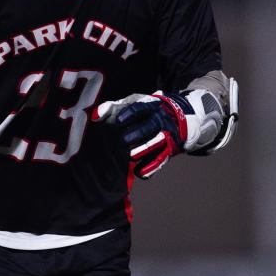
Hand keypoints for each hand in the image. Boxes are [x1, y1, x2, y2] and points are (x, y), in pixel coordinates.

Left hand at [94, 88, 226, 177]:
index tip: (118, 121)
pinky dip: (150, 168)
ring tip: (131, 155)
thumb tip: (96, 115)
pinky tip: (139, 172)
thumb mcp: (135, 103)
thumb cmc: (147, 111)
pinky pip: (160, 160)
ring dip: (144, 150)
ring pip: (157, 144)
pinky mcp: (168, 150)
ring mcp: (166, 136)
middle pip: (150, 127)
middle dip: (137, 134)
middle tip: (123, 140)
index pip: (140, 108)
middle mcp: (160, 120)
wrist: (179, 116)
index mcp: (151, 106)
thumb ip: (114, 107)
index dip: (129, 113)